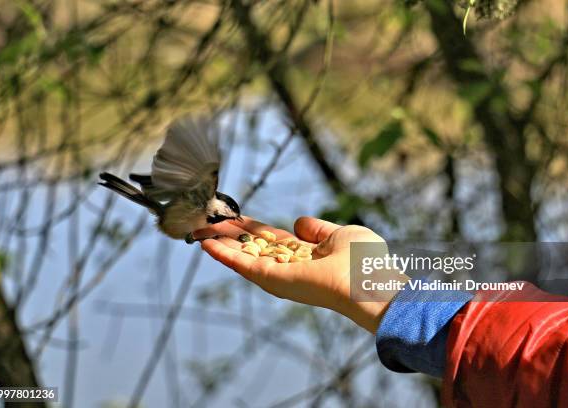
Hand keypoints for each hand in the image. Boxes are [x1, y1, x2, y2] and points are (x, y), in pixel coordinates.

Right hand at [197, 216, 401, 332]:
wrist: (370, 283)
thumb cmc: (365, 262)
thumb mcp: (341, 235)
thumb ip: (318, 229)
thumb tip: (298, 223)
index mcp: (305, 255)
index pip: (271, 240)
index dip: (251, 228)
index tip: (234, 218)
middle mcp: (289, 266)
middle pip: (252, 248)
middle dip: (228, 236)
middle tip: (206, 223)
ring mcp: (279, 275)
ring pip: (242, 257)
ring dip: (219, 244)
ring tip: (198, 231)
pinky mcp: (273, 280)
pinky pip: (243, 266)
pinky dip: (223, 255)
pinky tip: (206, 244)